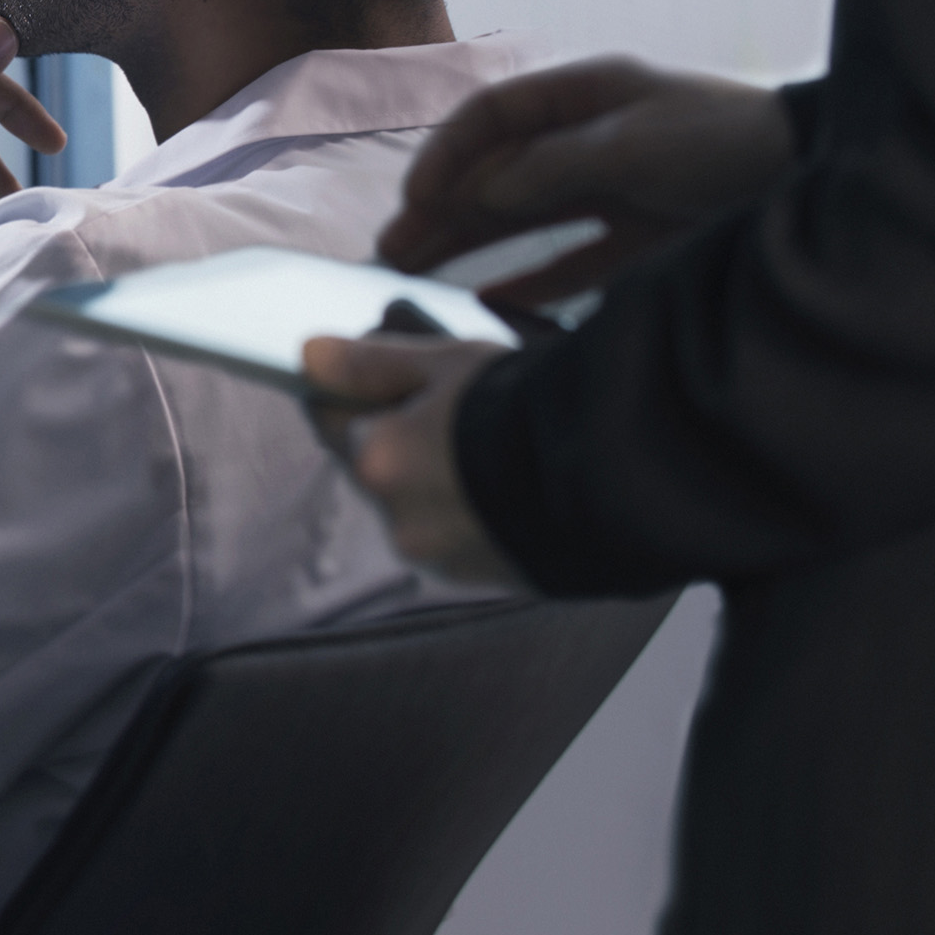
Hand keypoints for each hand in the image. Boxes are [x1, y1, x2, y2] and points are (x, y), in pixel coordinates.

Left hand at [302, 325, 528, 589]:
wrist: (627, 476)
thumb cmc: (535, 409)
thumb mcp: (449, 362)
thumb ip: (371, 362)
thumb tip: (307, 355)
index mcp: (378, 462)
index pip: (329, 418)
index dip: (350, 391)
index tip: (371, 376)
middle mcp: (400, 520)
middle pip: (376, 466)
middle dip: (402, 438)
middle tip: (451, 406)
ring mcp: (446, 557)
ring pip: (421, 505)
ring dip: (441, 481)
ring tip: (496, 447)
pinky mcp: (491, 579)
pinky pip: (465, 538)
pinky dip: (477, 514)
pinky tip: (516, 485)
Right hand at [375, 56, 792, 305]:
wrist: (820, 177)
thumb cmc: (728, 141)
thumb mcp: (635, 144)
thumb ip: (552, 166)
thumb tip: (480, 190)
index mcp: (584, 96)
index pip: (491, 117)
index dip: (446, 154)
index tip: (415, 198)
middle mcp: (588, 139)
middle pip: (495, 172)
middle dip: (438, 211)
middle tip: (389, 255)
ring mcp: (612, 188)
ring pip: (519, 218)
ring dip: (466, 245)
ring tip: (413, 278)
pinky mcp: (639, 236)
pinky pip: (568, 261)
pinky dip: (527, 280)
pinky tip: (487, 300)